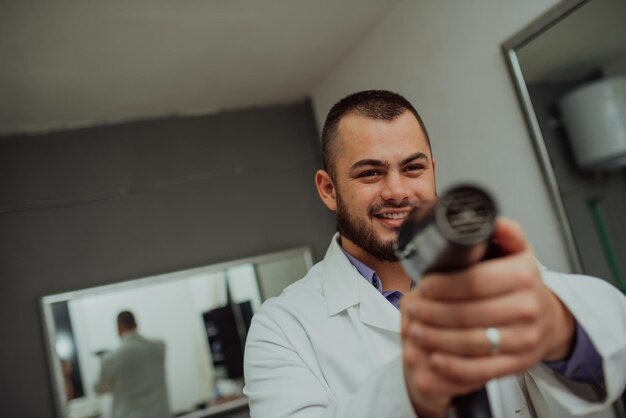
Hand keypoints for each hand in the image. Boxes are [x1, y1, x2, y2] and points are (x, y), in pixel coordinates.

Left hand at [400, 218, 574, 415]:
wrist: (549, 318)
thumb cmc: (521, 282)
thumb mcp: (517, 251)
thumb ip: (505, 233)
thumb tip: (493, 221)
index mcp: (524, 275)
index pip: (474, 281)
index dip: (442, 286)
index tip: (421, 286)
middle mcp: (528, 308)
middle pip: (468, 313)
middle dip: (431, 312)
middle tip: (409, 308)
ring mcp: (525, 339)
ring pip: (471, 343)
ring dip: (435, 338)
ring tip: (414, 329)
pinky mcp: (519, 364)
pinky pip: (482, 370)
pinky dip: (454, 366)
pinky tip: (435, 357)